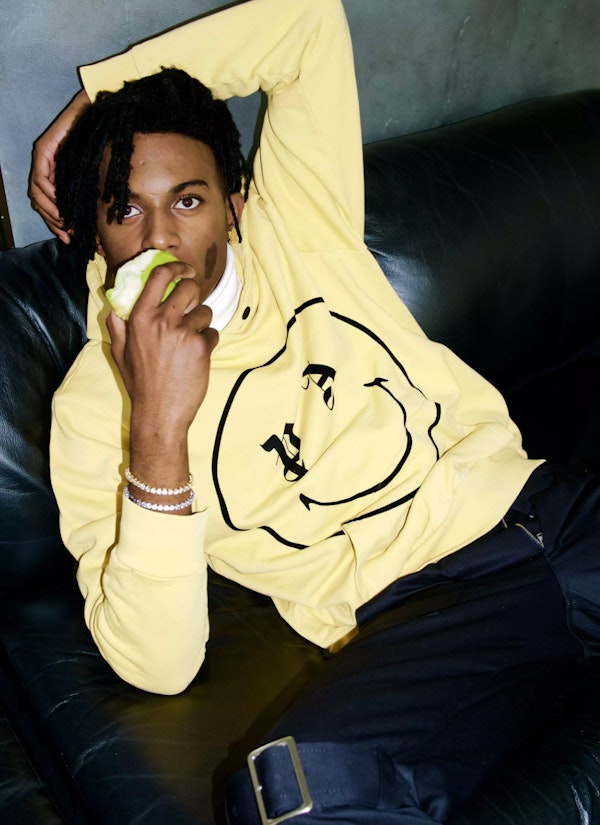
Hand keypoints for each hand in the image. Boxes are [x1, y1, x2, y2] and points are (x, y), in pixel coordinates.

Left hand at [29, 89, 90, 242]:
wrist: (99, 117)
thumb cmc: (102, 144)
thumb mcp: (93, 177)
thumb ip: (88, 194)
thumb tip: (93, 221)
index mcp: (56, 175)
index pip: (47, 205)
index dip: (56, 224)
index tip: (69, 237)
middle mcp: (45, 168)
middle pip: (39, 203)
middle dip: (53, 222)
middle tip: (68, 235)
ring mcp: (42, 159)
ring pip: (36, 194)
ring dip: (51, 212)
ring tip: (66, 222)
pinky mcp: (43, 151)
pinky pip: (40, 179)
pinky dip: (50, 194)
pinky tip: (63, 203)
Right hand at [107, 261, 218, 441]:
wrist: (159, 412)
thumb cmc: (140, 384)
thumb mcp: (119, 353)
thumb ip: (118, 328)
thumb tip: (115, 309)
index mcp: (139, 318)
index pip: (159, 276)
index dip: (175, 268)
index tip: (184, 270)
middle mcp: (161, 321)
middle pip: (188, 287)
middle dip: (194, 295)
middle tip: (192, 307)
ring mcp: (182, 333)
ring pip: (204, 311)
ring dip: (201, 323)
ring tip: (190, 342)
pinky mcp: (201, 347)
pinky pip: (212, 333)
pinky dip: (208, 343)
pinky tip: (196, 358)